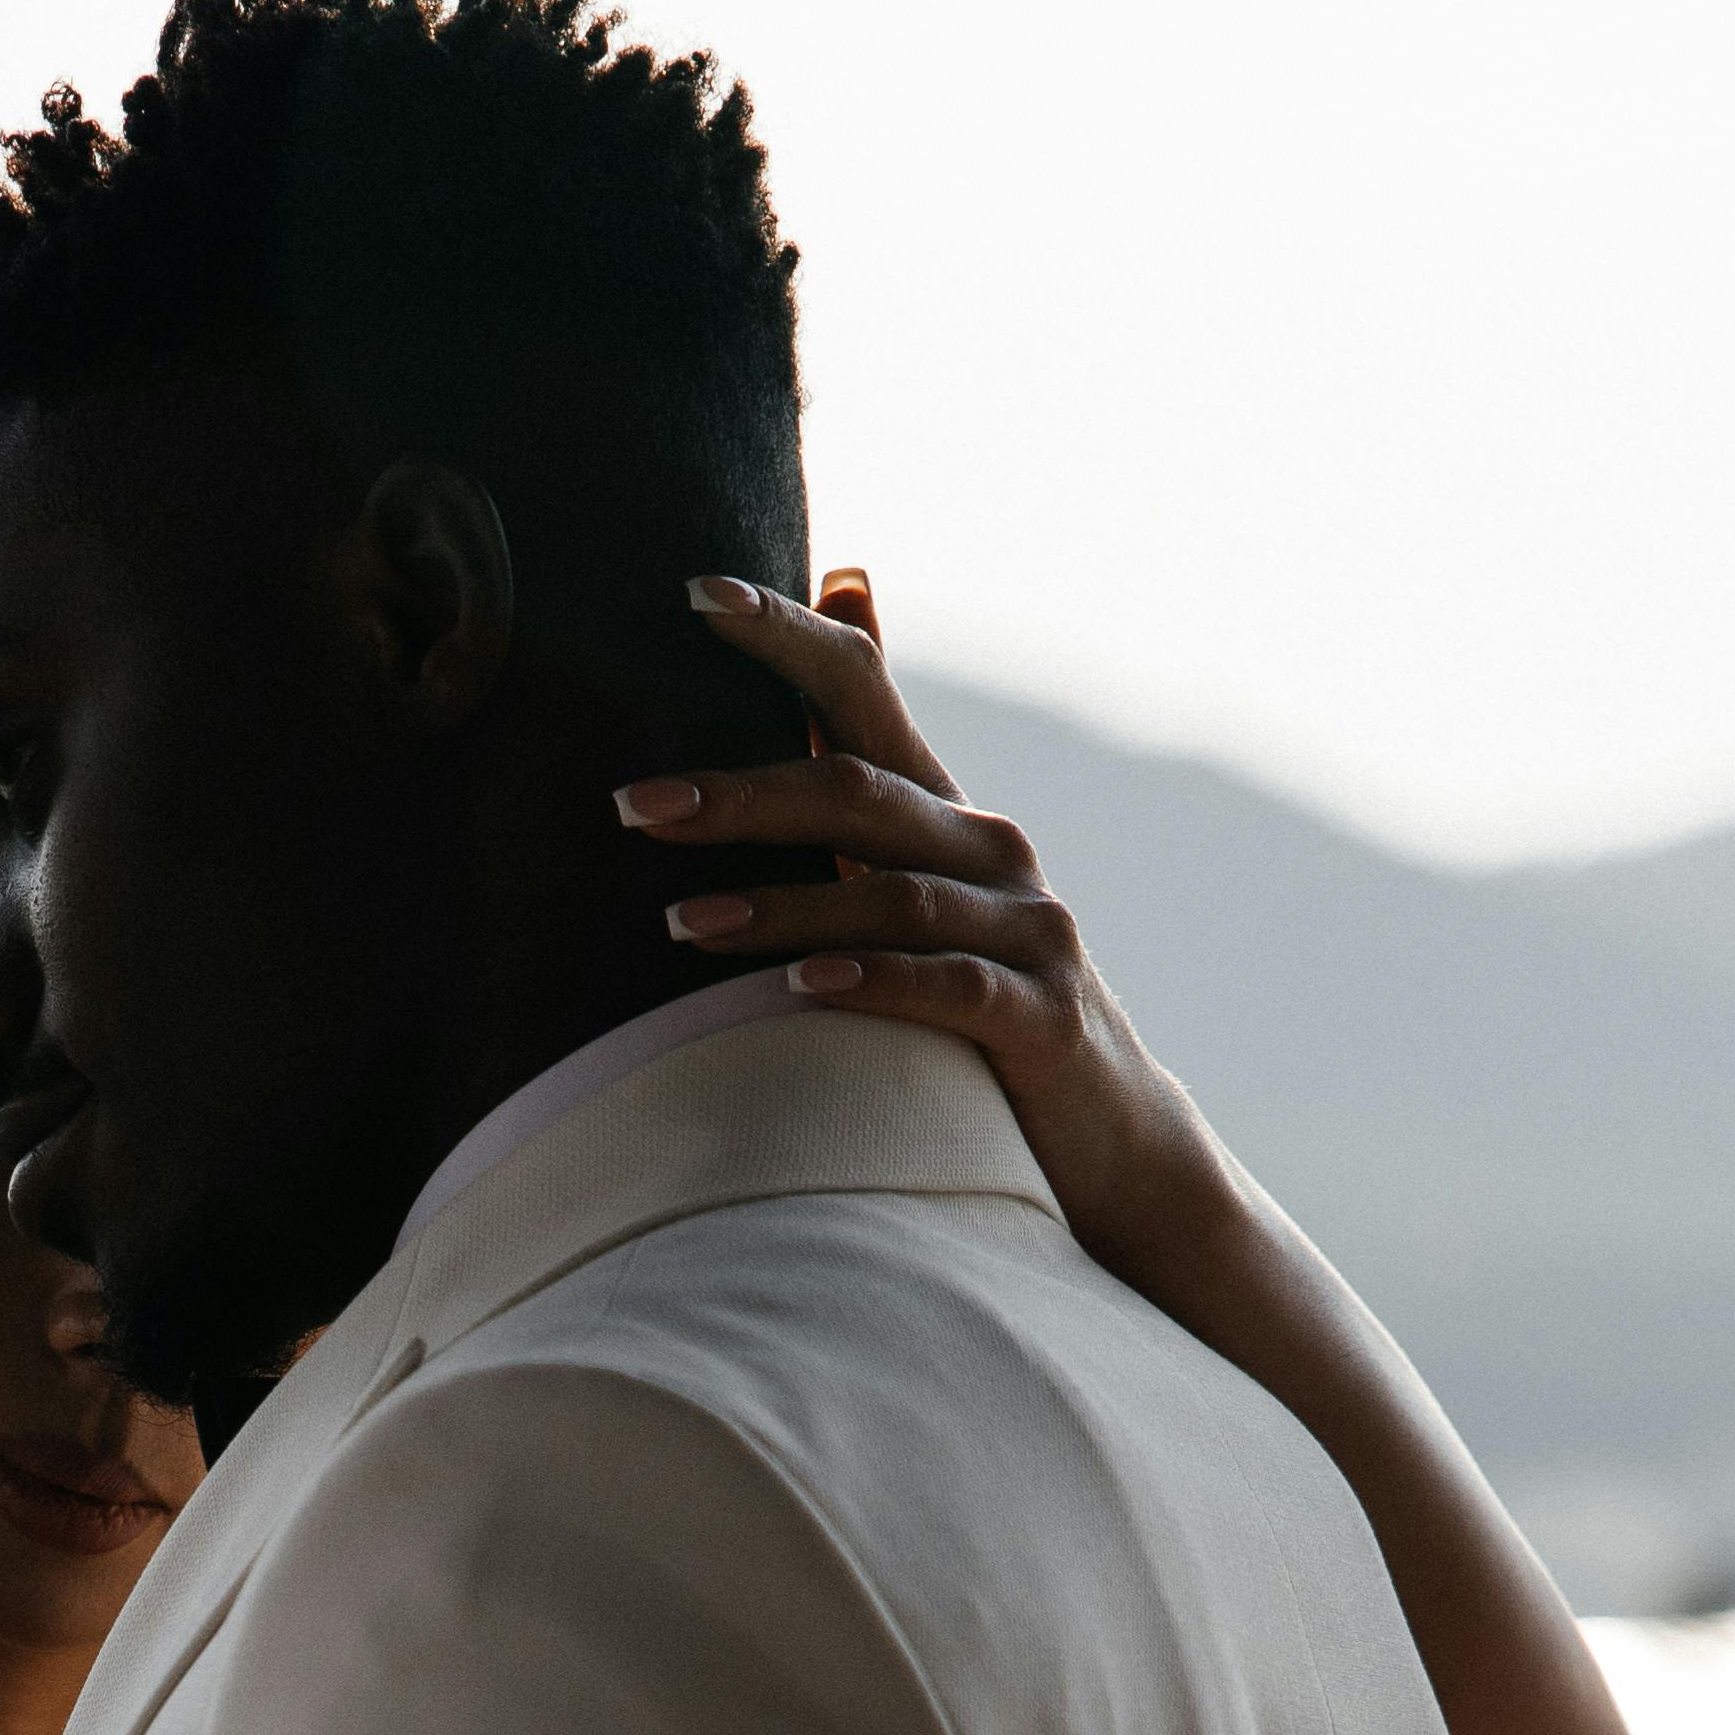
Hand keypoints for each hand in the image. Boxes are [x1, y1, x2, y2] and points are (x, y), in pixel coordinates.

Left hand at [619, 569, 1247, 1282]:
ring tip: (679, 925)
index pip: (860, 692)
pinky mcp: (1043, 1019)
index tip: (697, 593)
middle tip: (629, 805)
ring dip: (780, 907)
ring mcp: (1026, 930)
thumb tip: (843, 595)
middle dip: (737, 794)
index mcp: (942, 811)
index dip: (788, 635)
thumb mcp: (918, 885)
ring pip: (892, 895)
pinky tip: (803, 990)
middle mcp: (991, 849)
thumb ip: (868, 767)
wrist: (1104, 1140)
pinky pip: (950, 988)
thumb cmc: (976, 1006)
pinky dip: (874, 983)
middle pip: (855, 791)